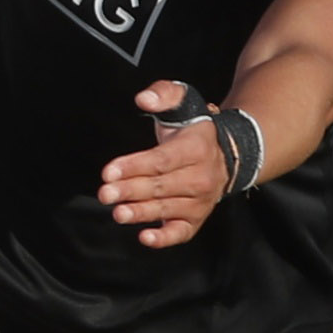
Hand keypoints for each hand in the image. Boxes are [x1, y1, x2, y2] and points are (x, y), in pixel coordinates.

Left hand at [97, 80, 230, 248]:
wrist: (227, 154)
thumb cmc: (193, 128)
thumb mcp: (183, 101)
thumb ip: (163, 94)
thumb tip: (143, 99)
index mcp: (197, 147)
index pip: (162, 160)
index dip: (134, 166)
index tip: (108, 171)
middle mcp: (202, 177)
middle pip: (161, 186)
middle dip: (130, 190)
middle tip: (105, 193)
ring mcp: (200, 201)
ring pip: (167, 209)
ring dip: (141, 213)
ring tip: (117, 213)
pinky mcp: (196, 219)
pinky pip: (182, 232)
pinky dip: (165, 239)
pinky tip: (145, 238)